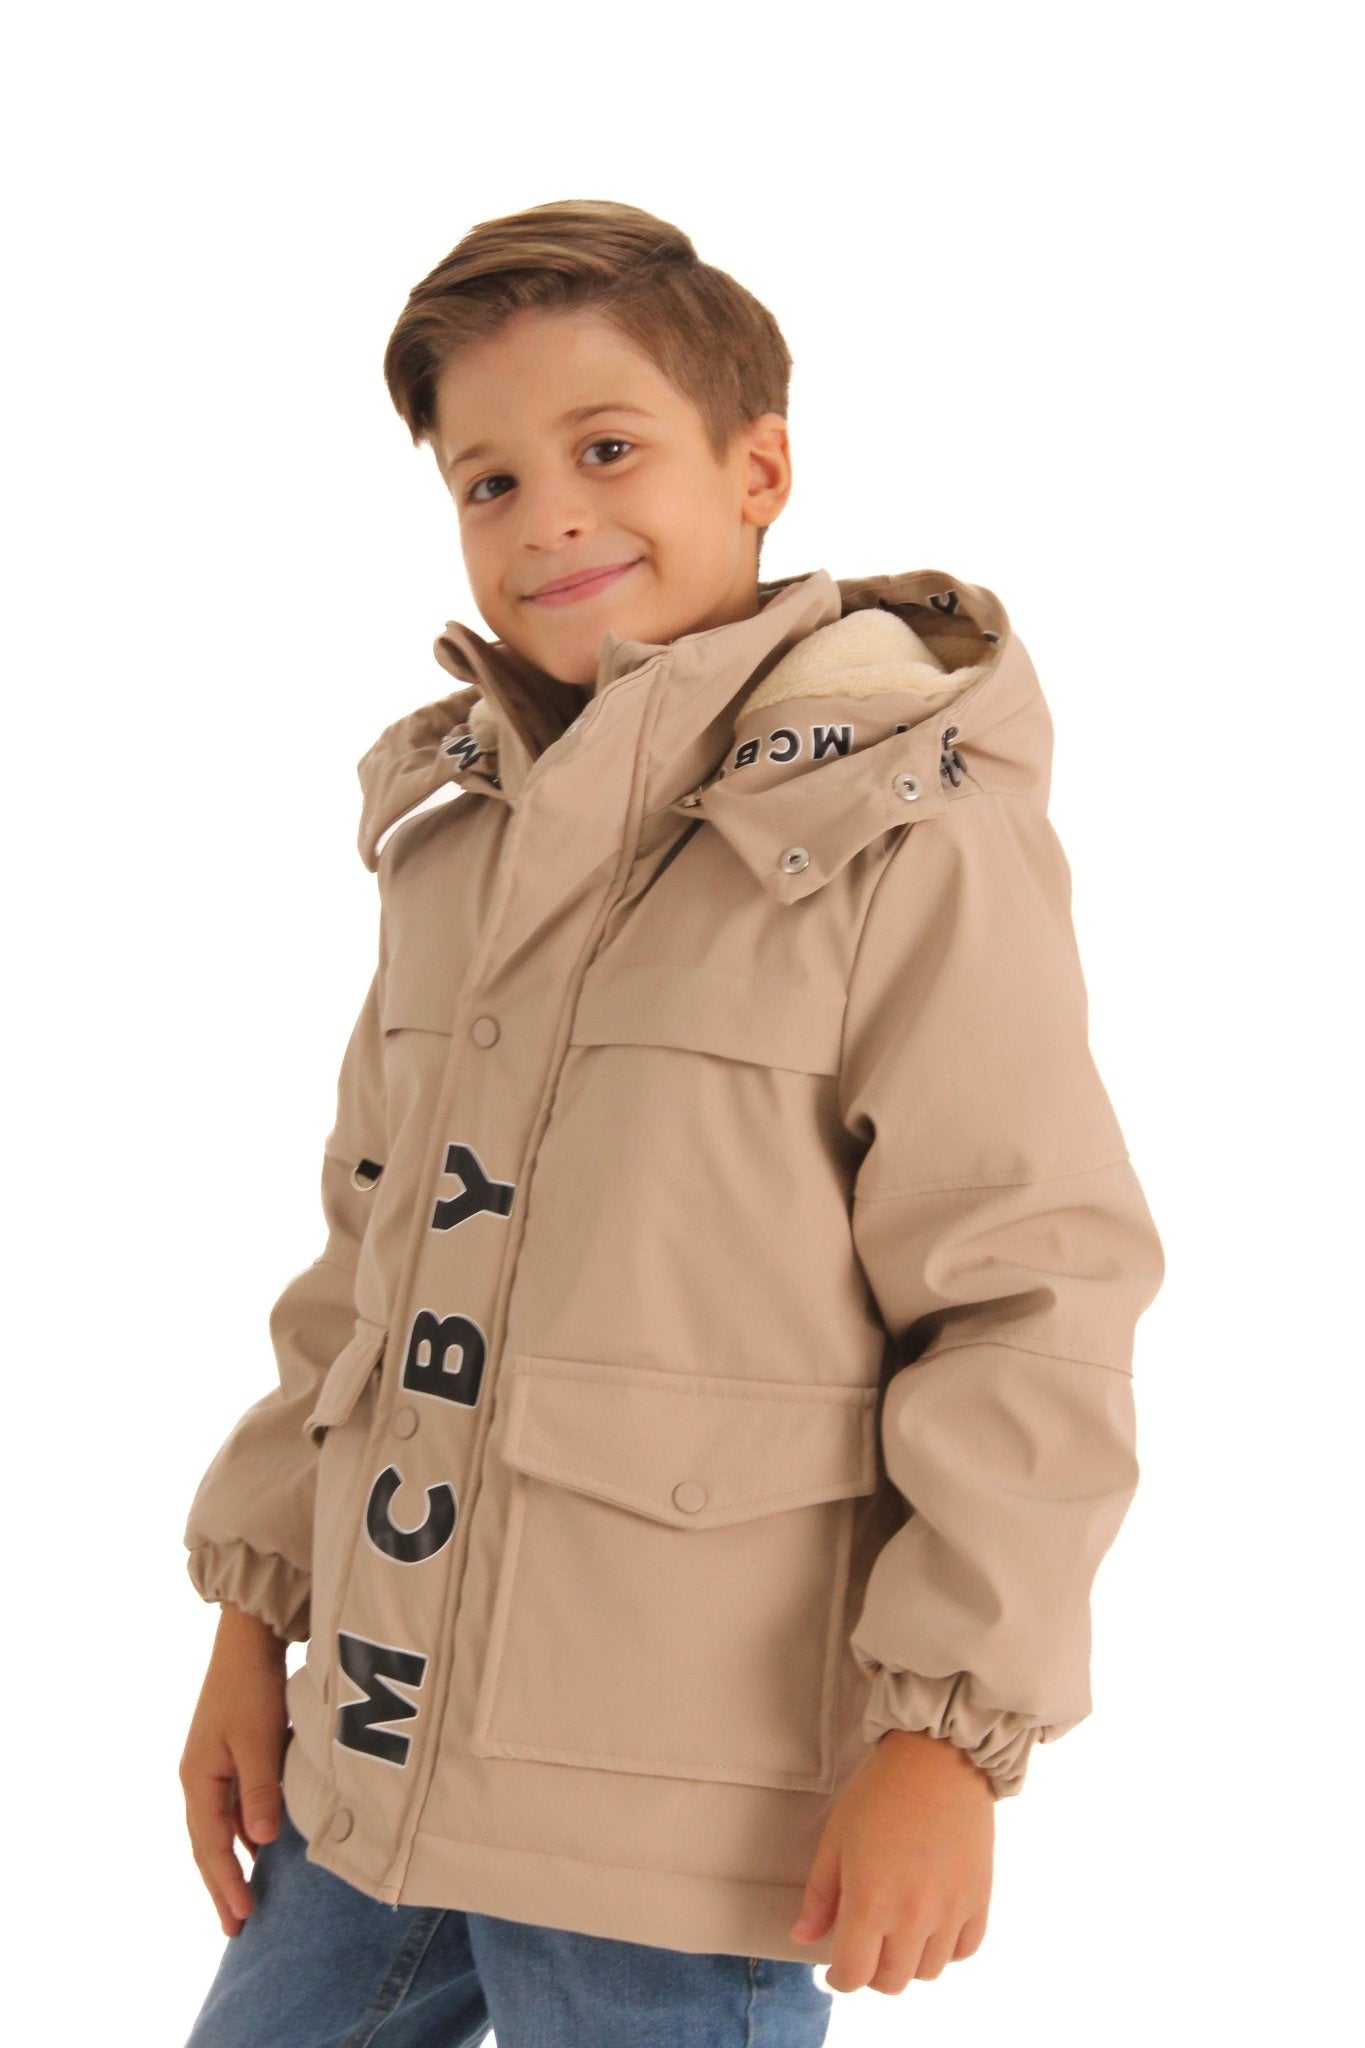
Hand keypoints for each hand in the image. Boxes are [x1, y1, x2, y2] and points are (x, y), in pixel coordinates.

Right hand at [180, 1604, 289, 1935]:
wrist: (247, 1640)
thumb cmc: (251, 1688)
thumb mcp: (259, 1741)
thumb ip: (260, 1790)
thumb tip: (261, 1842)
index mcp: (198, 1779)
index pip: (211, 1846)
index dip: (225, 1884)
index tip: (239, 1919)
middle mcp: (199, 1778)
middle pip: (208, 1843)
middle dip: (221, 1885)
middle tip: (234, 1927)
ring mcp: (212, 1767)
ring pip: (220, 1827)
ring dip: (232, 1861)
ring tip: (245, 1898)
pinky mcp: (229, 1755)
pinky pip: (232, 1807)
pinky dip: (243, 1832)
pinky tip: (261, 1845)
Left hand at [789, 1728, 994, 1992]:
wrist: (938, 1760)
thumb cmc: (879, 1793)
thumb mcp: (836, 1838)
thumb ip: (820, 1895)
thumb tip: (804, 1937)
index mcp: (870, 1901)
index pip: (854, 1974)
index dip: (840, 1978)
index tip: (836, 1968)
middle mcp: (913, 1916)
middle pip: (892, 1982)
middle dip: (872, 1972)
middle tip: (866, 1947)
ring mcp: (950, 1911)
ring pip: (928, 1971)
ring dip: (908, 1962)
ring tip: (897, 1933)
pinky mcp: (979, 1899)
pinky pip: (965, 1950)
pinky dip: (946, 1948)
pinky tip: (932, 1925)